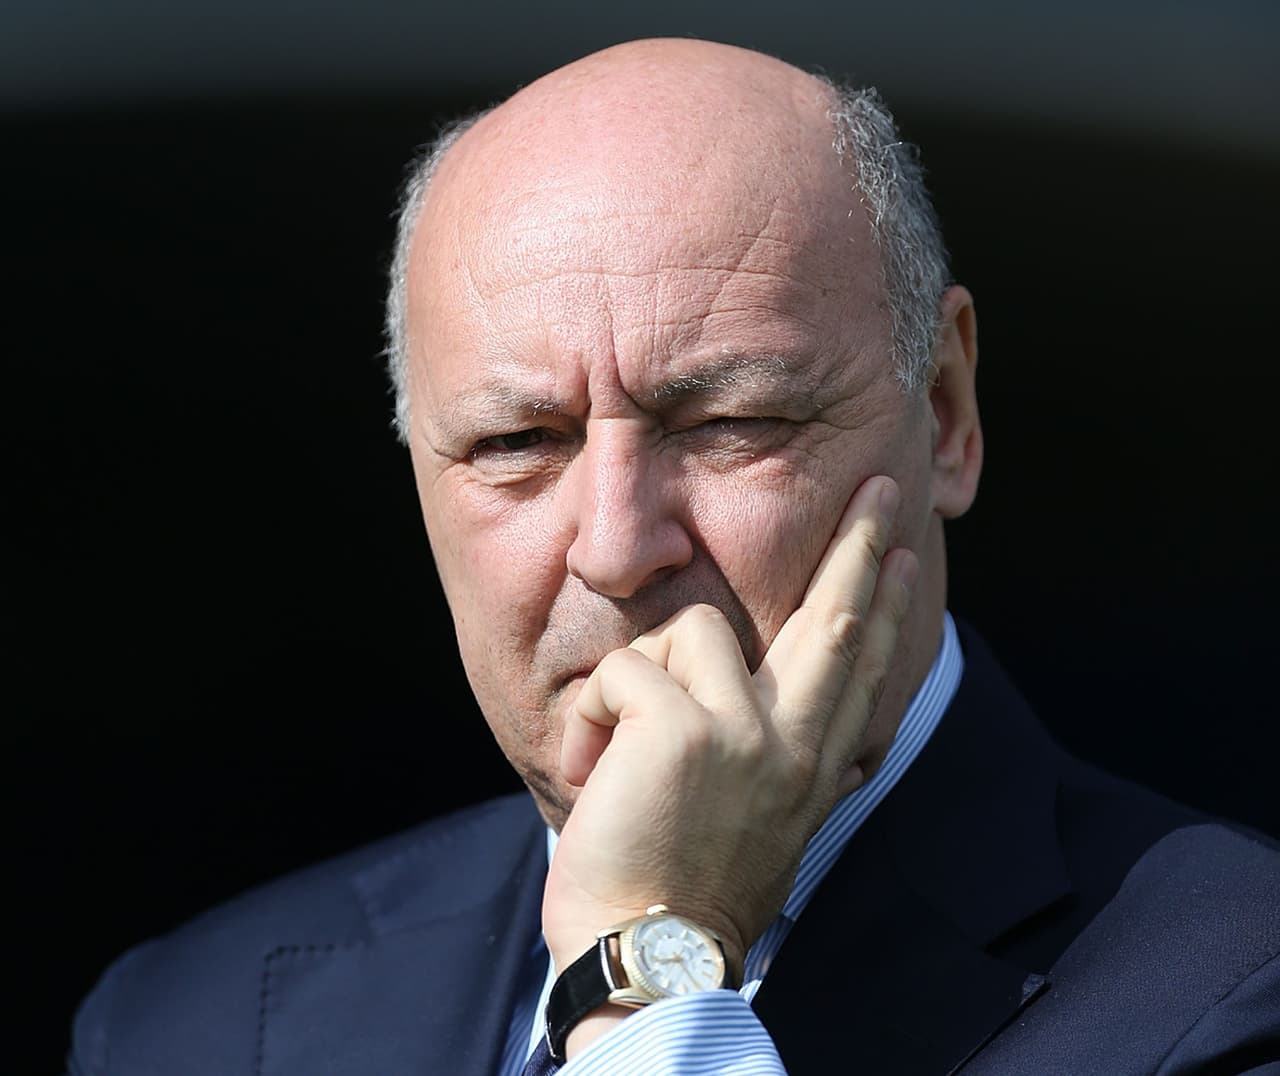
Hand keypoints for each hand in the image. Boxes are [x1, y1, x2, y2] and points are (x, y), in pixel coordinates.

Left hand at [544, 475, 916, 1053]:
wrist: (646, 956)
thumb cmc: (684, 891)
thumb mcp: (762, 823)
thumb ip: (776, 757)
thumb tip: (775, 703)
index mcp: (813, 767)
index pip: (861, 668)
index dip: (886, 607)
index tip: (901, 556)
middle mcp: (794, 742)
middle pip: (836, 617)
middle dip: (859, 544)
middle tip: (879, 490)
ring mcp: (744, 731)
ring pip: (691, 630)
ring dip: (641, 678)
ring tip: (622, 751)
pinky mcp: (682, 729)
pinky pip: (624, 670)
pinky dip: (593, 716)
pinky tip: (595, 770)